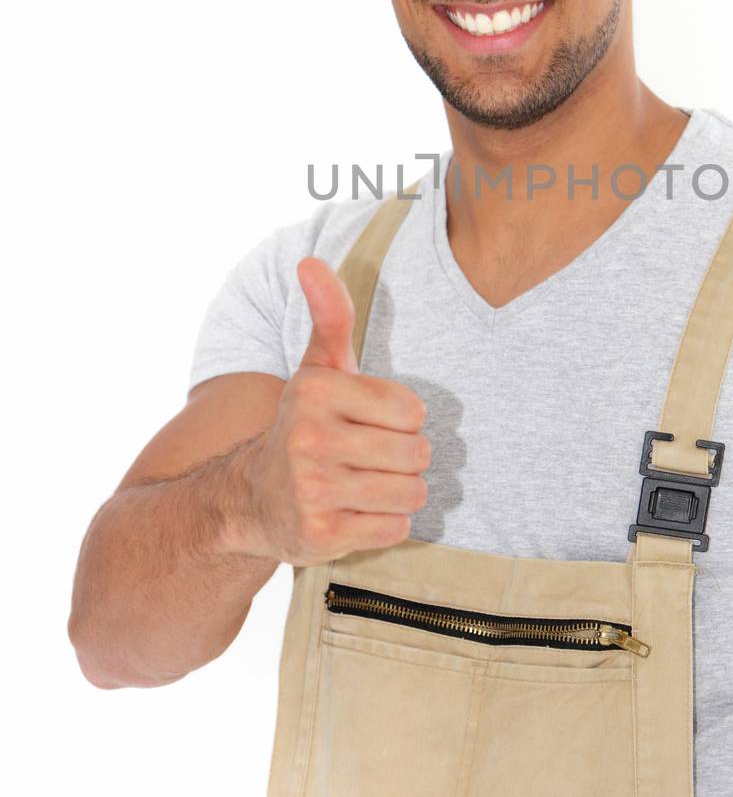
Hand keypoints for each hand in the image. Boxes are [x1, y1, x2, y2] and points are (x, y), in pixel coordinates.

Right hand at [238, 255, 429, 565]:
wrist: (252, 498)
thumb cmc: (305, 424)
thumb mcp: (317, 367)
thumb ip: (329, 316)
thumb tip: (311, 262)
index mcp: (315, 391)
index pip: (413, 411)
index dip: (402, 420)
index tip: (371, 423)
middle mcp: (309, 438)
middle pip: (416, 454)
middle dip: (405, 459)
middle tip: (371, 458)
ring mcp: (312, 490)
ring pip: (410, 493)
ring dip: (399, 493)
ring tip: (367, 485)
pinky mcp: (320, 534)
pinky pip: (394, 529)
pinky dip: (385, 524)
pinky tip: (355, 512)